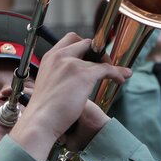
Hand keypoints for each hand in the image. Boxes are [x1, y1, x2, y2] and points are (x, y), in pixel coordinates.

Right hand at [11, 33, 131, 160]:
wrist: (40, 121)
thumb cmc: (43, 109)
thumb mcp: (47, 82)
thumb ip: (59, 74)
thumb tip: (74, 78)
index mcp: (50, 57)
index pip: (71, 39)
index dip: (84, 45)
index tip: (90, 56)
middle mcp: (60, 56)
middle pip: (86, 42)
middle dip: (97, 52)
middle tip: (103, 64)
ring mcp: (72, 64)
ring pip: (99, 58)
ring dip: (111, 65)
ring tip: (118, 74)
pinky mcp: (84, 75)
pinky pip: (107, 69)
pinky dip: (117, 73)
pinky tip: (120, 80)